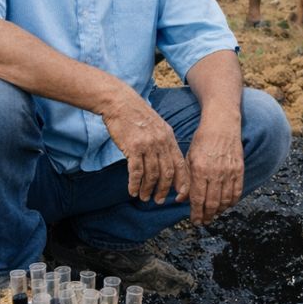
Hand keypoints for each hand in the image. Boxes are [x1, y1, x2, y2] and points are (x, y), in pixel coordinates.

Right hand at [100, 88, 188, 204]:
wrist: (120, 103)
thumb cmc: (137, 116)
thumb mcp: (158, 127)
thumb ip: (164, 144)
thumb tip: (169, 162)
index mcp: (170, 139)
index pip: (181, 165)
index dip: (182, 183)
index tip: (179, 196)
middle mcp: (161, 143)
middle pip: (167, 173)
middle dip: (164, 190)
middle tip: (158, 200)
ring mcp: (148, 145)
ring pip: (152, 174)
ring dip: (147, 189)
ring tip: (144, 197)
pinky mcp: (133, 147)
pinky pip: (136, 171)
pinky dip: (135, 183)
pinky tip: (132, 191)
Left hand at [179, 122, 243, 224]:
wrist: (222, 125)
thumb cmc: (202, 140)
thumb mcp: (188, 158)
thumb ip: (185, 180)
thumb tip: (180, 200)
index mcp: (199, 170)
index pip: (197, 199)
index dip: (196, 213)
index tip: (195, 221)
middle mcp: (215, 173)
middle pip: (212, 203)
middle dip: (207, 216)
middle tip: (204, 221)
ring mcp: (229, 172)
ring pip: (225, 200)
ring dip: (219, 211)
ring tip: (214, 214)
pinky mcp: (239, 169)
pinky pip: (237, 192)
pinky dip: (232, 202)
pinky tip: (226, 205)